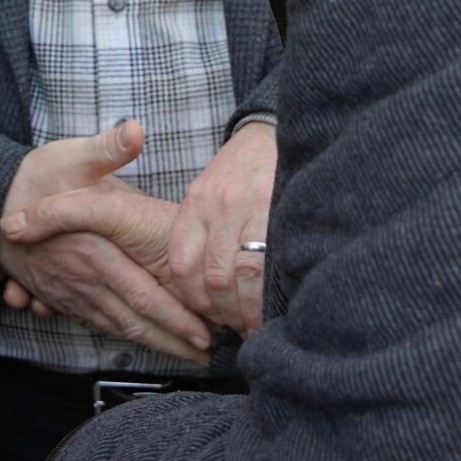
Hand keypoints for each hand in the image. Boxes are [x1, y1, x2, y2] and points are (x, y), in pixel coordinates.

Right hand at [0, 122, 212, 363]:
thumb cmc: (34, 177)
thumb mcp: (70, 156)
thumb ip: (106, 149)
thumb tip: (135, 130)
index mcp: (94, 253)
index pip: (142, 295)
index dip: (174, 319)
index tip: (205, 334)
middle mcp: (84, 279)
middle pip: (134, 322)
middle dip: (173, 342)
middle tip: (208, 359)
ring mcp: (70, 292)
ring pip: (116, 328)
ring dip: (152, 345)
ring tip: (186, 356)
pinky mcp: (61, 295)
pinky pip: (96, 323)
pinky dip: (122, 336)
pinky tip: (142, 340)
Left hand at [167, 121, 275, 333]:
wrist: (273, 130)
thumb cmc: (241, 172)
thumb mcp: (209, 194)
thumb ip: (203, 235)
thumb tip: (209, 292)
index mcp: (195, 205)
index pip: (185, 266)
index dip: (198, 302)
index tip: (212, 319)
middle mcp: (216, 206)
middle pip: (214, 278)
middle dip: (228, 314)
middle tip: (241, 329)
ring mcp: (247, 206)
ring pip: (243, 276)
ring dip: (250, 310)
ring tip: (258, 324)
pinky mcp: (276, 207)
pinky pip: (270, 262)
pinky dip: (270, 292)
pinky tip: (275, 304)